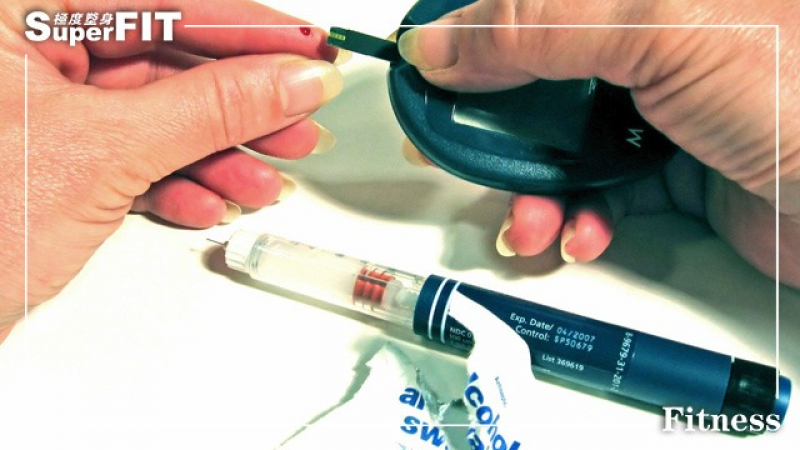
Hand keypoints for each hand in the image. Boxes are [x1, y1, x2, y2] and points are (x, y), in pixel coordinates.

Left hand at [0, 0, 342, 340]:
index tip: (309, 47)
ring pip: (152, 114)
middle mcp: (19, 48)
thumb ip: (209, 108)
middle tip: (300, 118)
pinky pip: (126, 154)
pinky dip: (173, 182)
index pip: (159, 1)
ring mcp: (35, 105)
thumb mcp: (102, 153)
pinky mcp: (48, 157)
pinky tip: (205, 203)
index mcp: (13, 12)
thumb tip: (293, 78)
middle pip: (162, 58)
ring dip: (216, 153)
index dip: (248, 26)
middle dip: (239, 103)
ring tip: (263, 180)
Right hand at [397, 0, 799, 286]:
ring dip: (529, 188)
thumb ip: (535, 24)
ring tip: (527, 219)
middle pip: (535, 75)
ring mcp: (659, 109)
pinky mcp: (672, 172)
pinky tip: (579, 232)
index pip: (530, 2)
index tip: (425, 67)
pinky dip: (577, 220)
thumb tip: (440, 44)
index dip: (469, 27)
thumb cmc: (799, 87)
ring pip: (559, 143)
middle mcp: (648, 41)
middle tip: (455, 152)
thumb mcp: (656, 24)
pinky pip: (598, 195)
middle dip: (491, 123)